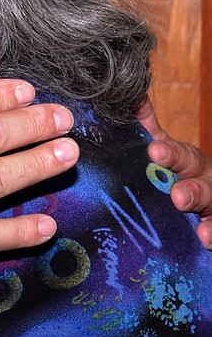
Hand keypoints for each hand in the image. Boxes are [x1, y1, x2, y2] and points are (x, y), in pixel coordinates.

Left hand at [137, 97, 211, 247]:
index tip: (154, 150)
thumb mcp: (165, 153)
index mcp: (186, 160)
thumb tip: (131, 99)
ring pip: (210, 198)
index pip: (179, 152)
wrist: (203, 200)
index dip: (169, 151)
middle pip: (197, 172)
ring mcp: (211, 203)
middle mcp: (202, 178)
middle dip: (184, 175)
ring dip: (198, 198)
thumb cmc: (178, 175)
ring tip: (182, 201)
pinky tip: (204, 237)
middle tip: (170, 184)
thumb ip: (149, 130)